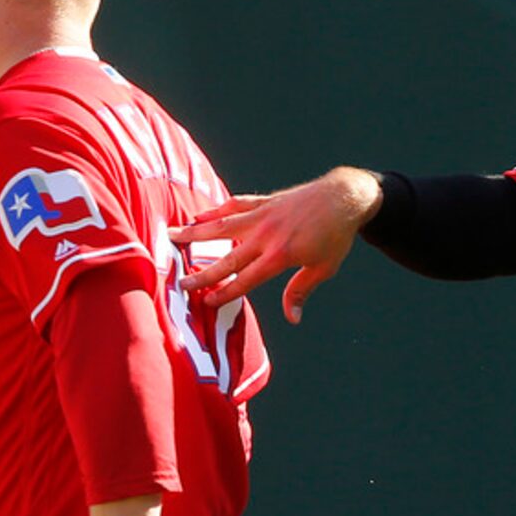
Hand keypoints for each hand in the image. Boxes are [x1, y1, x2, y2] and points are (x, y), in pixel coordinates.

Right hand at [171, 167, 383, 323]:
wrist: (343, 197)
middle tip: (181, 281)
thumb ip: (300, 291)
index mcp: (280, 255)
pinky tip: (200, 215)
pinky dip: (217, 210)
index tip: (207, 301)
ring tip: (172, 234)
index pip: (246, 279)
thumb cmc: (336, 236)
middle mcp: (266, 235)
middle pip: (227, 257)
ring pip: (222, 226)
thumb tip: (292, 317)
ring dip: (196, 232)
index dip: (226, 292)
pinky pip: (235, 205)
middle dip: (203, 272)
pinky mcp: (264, 201)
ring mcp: (262, 215)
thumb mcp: (323, 268)